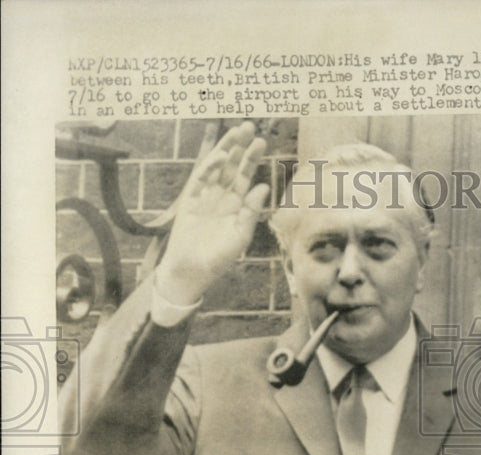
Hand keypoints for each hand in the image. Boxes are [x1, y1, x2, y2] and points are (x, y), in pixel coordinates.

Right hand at [156, 122, 269, 304]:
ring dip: (226, 150)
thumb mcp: (240, 236)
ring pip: (216, 168)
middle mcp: (221, 198)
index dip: (252, 159)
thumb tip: (262, 186)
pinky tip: (220, 155)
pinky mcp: (189, 201)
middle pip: (232, 167)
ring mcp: (204, 197)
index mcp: (236, 205)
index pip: (245, 177)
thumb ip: (250, 212)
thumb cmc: (218, 259)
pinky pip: (199, 180)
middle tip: (250, 126)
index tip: (262, 141)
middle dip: (240, 147)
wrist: (192, 272)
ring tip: (236, 132)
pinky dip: (209, 168)